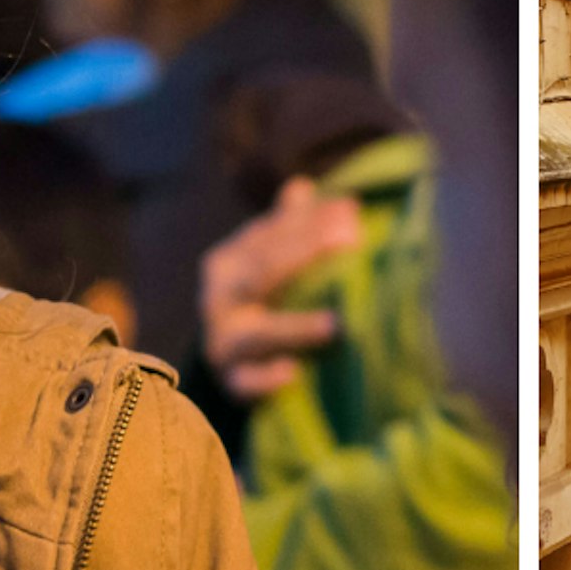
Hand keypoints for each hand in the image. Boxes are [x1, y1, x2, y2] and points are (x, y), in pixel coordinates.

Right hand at [198, 175, 359, 398]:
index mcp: (229, 262)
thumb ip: (287, 226)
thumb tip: (303, 186)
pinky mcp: (231, 382)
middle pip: (261, 275)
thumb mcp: (267, 259)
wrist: (229, 360)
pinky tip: (291, 374)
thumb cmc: (259, 298)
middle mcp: (219, 300)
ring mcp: (223, 342)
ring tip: (334, 324)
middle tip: (351, 243)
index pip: (268, 238)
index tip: (351, 215)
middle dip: (304, 255)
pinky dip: (265, 380)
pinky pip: (245, 383)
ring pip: (254, 334)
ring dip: (293, 328)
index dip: (308, 225)